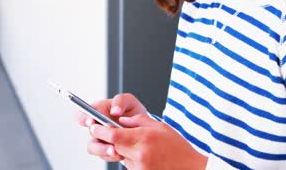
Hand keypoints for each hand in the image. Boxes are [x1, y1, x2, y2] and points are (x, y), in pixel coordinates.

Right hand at [75, 93, 147, 161]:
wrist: (143, 127)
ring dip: (103, 149)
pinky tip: (122, 154)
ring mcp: (101, 139)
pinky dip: (112, 156)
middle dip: (96, 135)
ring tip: (114, 150)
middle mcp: (97, 126)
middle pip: (89, 132)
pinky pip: (104, 155)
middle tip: (105, 136)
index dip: (84, 117)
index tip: (92, 120)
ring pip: (93, 147)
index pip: (83, 113)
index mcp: (98, 111)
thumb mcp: (129, 101)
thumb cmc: (132, 112)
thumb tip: (114, 111)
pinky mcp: (107, 150)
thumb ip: (120, 101)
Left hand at [89, 114, 207, 169]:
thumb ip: (138, 121)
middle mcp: (140, 153)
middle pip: (114, 146)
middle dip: (110, 140)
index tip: (94, 127)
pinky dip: (131, 159)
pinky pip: (128, 165)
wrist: (191, 168)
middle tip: (110, 134)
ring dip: (124, 150)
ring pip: (121, 156)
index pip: (113, 134)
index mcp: (144, 137)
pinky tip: (145, 156)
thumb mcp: (160, 127)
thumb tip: (121, 120)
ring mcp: (140, 167)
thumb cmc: (177, 147)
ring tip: (141, 146)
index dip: (100, 130)